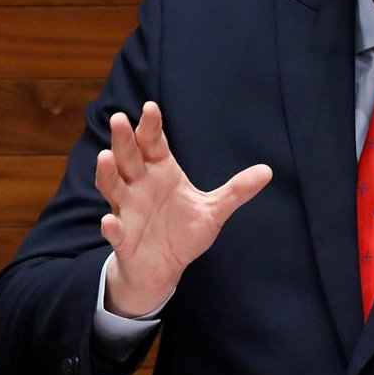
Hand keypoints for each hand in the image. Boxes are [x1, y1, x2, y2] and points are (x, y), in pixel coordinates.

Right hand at [95, 102, 271, 316]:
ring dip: (107, 172)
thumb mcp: (214, 209)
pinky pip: (114, 230)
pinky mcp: (123, 237)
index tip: (151, 107)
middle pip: (128, 158)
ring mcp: (128, 210)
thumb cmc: (184, 231)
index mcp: (161, 172)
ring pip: (112, 186)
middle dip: (123, 139)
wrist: (164, 267)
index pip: (153, 143)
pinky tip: (109, 221)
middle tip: (119, 118)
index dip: (150, 126)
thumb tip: (268, 171)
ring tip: (105, 157)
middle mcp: (139, 185)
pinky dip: (111, 226)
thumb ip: (237, 190)